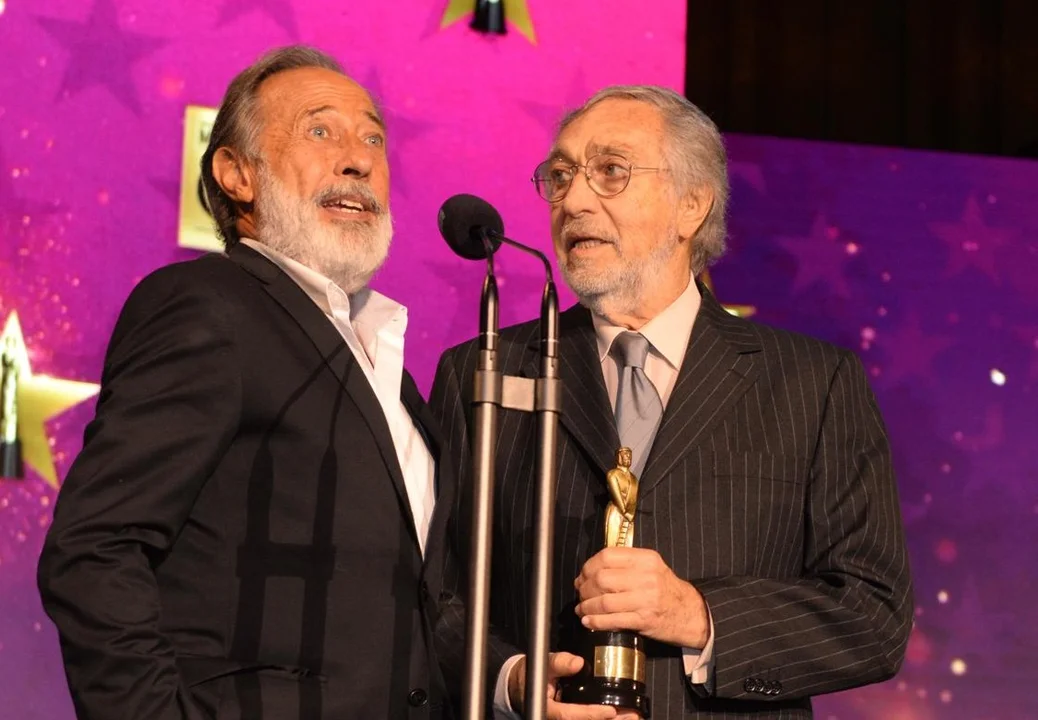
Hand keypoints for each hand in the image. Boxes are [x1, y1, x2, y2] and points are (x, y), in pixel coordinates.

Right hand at [507, 652, 639, 718]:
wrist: (522, 685)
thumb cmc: (531, 675)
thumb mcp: (542, 665)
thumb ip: (558, 663)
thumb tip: (576, 663)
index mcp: (548, 709)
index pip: (570, 715)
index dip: (591, 714)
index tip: (610, 711)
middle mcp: (558, 718)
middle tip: (632, 717)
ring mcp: (566, 717)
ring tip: (633, 717)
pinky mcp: (573, 716)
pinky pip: (589, 719)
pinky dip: (604, 717)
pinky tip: (622, 715)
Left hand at [574, 547, 708, 648]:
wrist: (690, 613)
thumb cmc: (666, 589)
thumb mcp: (651, 567)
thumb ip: (625, 564)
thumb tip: (591, 571)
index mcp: (646, 559)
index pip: (607, 556)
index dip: (589, 566)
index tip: (583, 576)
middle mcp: (646, 576)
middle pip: (602, 578)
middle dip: (585, 588)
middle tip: (580, 594)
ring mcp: (646, 599)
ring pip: (604, 601)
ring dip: (587, 607)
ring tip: (582, 610)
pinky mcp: (644, 620)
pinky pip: (613, 620)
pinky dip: (596, 621)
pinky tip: (588, 621)